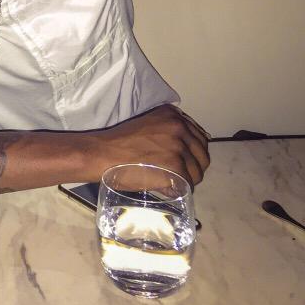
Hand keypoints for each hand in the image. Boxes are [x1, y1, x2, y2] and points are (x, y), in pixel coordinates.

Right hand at [89, 105, 209, 185]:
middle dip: (194, 167)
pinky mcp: (175, 164)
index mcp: (172, 114)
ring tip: (172, 183)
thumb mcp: (147, 126)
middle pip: (202, 154)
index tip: (184, 161)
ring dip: (188, 180)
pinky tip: (169, 189)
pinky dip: (181, 190)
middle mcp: (178, 126)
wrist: (102, 154)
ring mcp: (177, 145)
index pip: (198, 136)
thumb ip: (167, 132)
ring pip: (198, 171)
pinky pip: (188, 183)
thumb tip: (187, 152)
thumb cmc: (119, 143)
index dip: (193, 152)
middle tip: (180, 175)